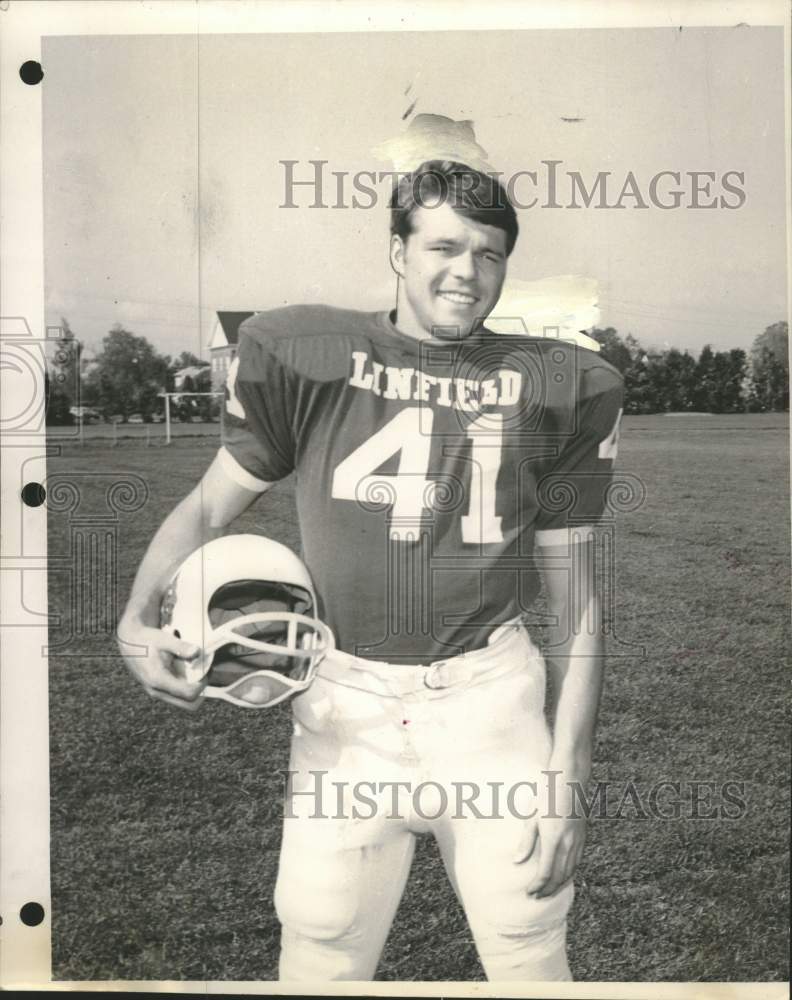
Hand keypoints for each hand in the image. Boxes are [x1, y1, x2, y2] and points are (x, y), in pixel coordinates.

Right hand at [117, 615, 204, 710]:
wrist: (129, 641)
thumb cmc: (146, 639)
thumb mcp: (164, 639)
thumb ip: (181, 646)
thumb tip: (196, 652)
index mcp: (158, 680)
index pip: (188, 694)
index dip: (202, 685)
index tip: (205, 671)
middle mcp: (156, 690)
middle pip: (188, 704)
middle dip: (200, 691)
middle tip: (204, 674)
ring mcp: (156, 692)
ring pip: (182, 701)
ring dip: (193, 689)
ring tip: (196, 671)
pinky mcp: (157, 690)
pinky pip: (176, 695)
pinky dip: (185, 687)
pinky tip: (186, 671)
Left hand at [513, 770, 587, 897]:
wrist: (570, 779)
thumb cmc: (547, 794)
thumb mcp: (532, 816)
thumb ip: (527, 841)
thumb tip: (517, 861)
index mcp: (553, 839)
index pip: (546, 873)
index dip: (537, 886)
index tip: (529, 892)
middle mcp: (568, 844)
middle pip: (559, 876)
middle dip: (548, 890)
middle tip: (537, 897)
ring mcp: (578, 840)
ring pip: (570, 871)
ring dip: (559, 885)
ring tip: (548, 892)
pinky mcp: (582, 836)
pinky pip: (577, 861)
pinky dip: (569, 874)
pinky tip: (562, 876)